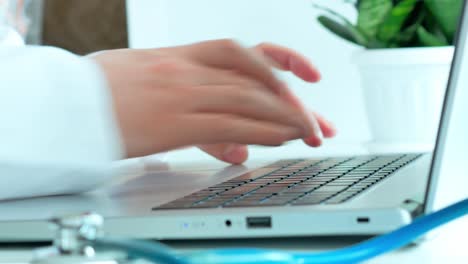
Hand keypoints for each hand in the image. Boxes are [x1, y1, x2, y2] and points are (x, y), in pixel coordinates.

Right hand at [91, 40, 323, 157]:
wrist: (65, 102)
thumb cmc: (104, 93)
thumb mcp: (151, 89)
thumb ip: (198, 116)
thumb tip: (236, 147)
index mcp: (182, 56)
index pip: (243, 52)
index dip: (281, 60)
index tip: (307, 73)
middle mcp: (189, 70)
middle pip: (256, 79)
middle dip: (294, 101)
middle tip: (319, 120)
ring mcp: (183, 93)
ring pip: (249, 99)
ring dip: (286, 117)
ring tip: (311, 132)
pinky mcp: (174, 122)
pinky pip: (229, 123)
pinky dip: (260, 131)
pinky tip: (280, 139)